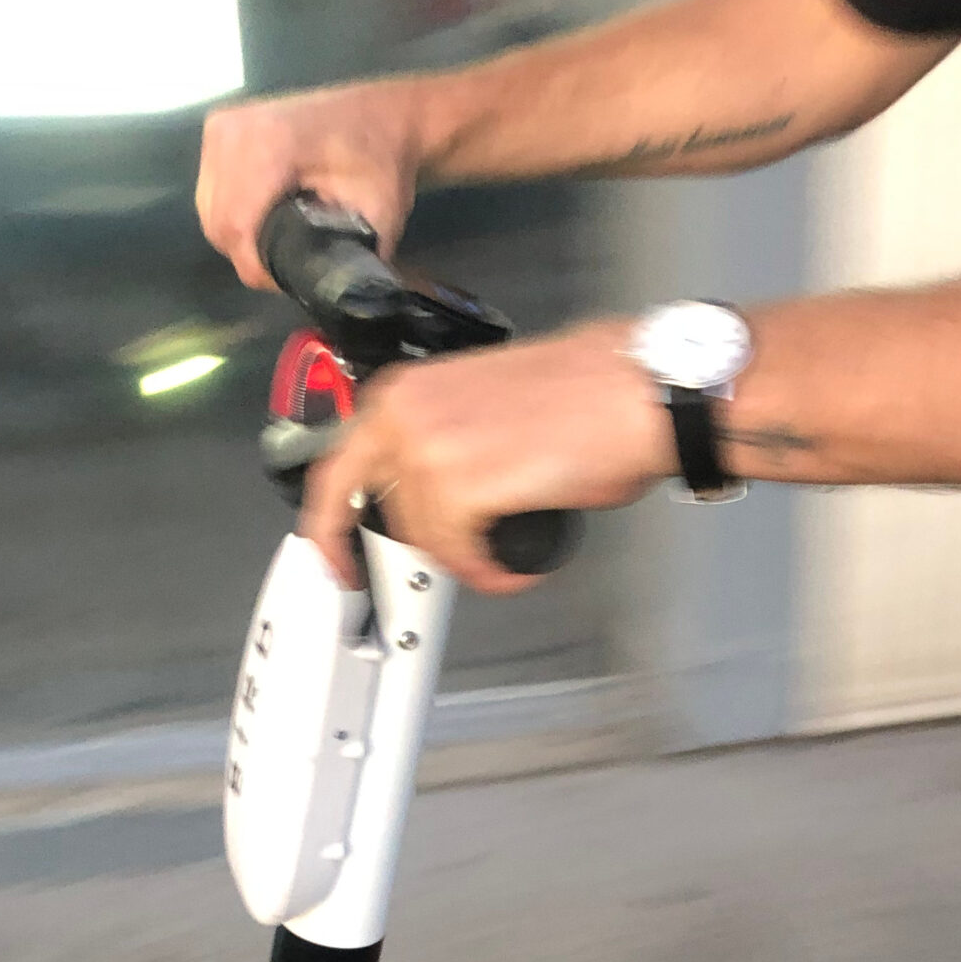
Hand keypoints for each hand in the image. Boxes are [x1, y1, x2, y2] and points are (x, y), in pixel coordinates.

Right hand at [197, 80, 426, 287]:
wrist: (381, 116)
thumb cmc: (383, 162)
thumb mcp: (379, 215)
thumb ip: (352, 259)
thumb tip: (331, 301)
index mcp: (270, 144)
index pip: (237, 226)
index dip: (256, 268)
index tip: (286, 283)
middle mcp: (234, 129)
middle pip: (217, 220)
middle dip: (247, 255)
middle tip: (285, 268)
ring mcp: (222, 125)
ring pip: (209, 208)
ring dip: (237, 237)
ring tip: (275, 245)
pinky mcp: (218, 128)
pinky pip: (210, 189)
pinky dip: (231, 213)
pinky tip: (262, 219)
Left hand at [301, 320, 672, 593]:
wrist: (633, 392)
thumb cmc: (584, 396)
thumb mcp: (481, 408)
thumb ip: (440, 442)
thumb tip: (429, 495)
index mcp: (406, 390)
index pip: (337, 467)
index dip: (328, 524)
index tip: (336, 557)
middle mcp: (405, 412)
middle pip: (374, 511)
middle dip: (411, 545)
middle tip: (428, 568)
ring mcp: (428, 448)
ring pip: (422, 537)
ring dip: (465, 557)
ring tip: (504, 550)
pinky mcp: (460, 485)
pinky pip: (458, 555)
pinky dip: (488, 571)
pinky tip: (514, 563)